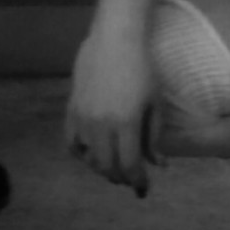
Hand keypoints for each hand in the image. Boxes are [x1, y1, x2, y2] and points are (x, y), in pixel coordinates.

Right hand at [64, 26, 165, 197]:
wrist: (115, 40)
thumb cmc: (143, 68)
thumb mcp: (155, 103)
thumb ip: (154, 137)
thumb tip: (158, 166)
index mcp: (126, 123)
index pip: (129, 165)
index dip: (137, 181)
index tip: (143, 189)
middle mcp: (100, 125)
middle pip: (107, 167)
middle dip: (120, 178)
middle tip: (130, 179)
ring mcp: (82, 118)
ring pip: (88, 158)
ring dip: (102, 167)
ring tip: (114, 166)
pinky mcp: (71, 110)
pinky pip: (71, 143)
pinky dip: (81, 154)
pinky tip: (92, 154)